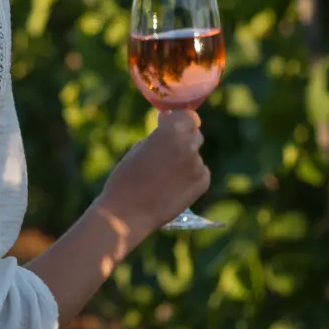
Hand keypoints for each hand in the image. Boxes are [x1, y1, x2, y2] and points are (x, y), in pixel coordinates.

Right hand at [95, 110, 211, 231]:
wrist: (127, 213)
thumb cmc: (125, 179)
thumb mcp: (139, 148)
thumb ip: (159, 136)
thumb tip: (169, 126)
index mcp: (172, 131)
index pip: (188, 116)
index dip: (179, 121)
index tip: (171, 125)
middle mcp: (189, 145)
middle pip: (194, 135)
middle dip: (183, 139)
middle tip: (166, 152)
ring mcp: (198, 165)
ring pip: (195, 156)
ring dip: (185, 160)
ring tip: (164, 177)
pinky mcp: (203, 183)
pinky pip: (199, 172)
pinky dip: (189, 177)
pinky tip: (172, 187)